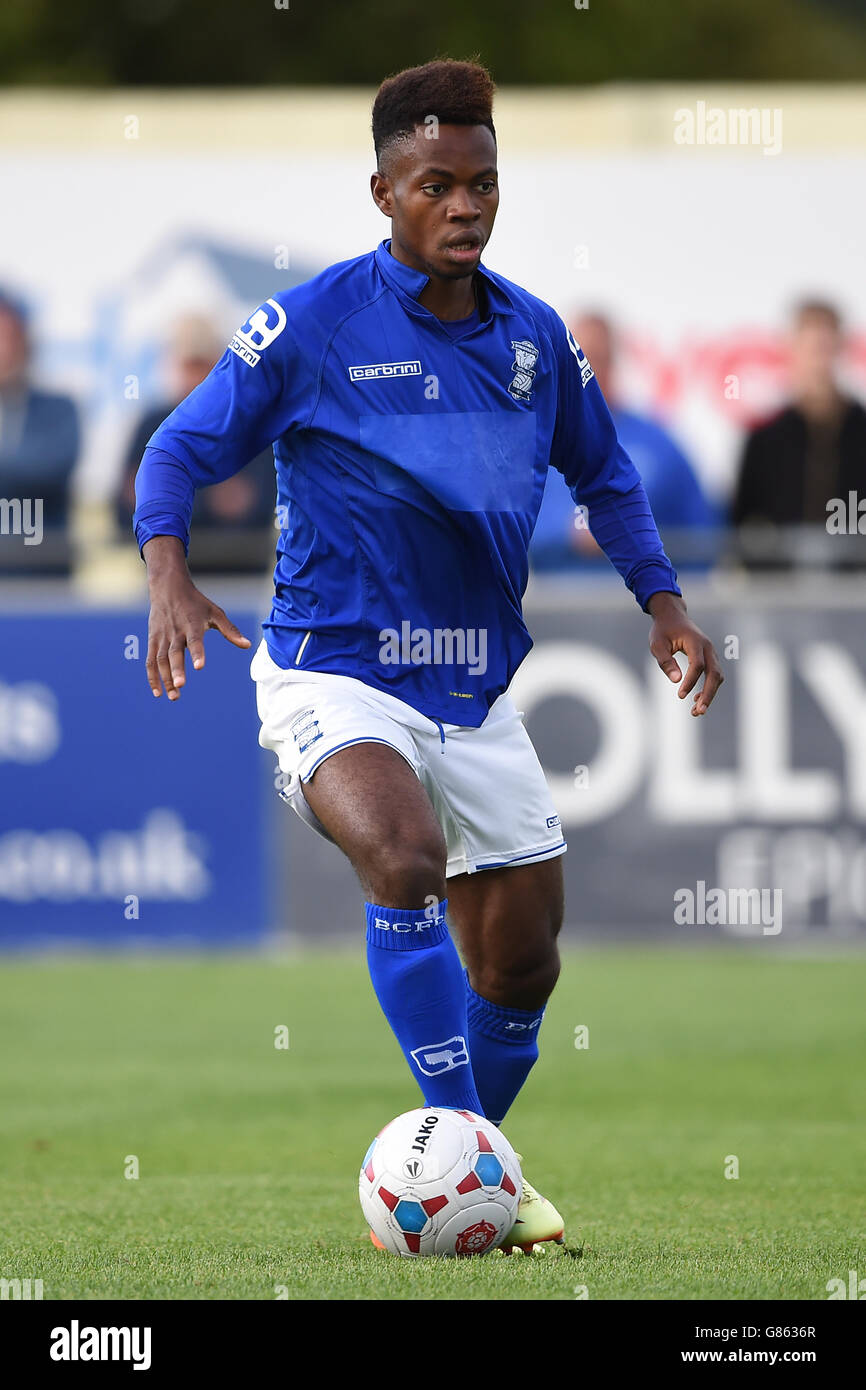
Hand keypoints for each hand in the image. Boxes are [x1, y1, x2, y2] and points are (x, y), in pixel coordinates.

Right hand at [143, 536, 250, 700]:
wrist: (168, 588)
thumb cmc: (196, 602)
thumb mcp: (215, 612)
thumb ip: (230, 631)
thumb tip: (247, 645)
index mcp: (192, 624)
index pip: (194, 640)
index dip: (197, 653)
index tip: (199, 667)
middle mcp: (175, 631)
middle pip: (174, 653)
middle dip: (176, 670)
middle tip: (181, 686)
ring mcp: (162, 636)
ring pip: (160, 659)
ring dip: (166, 678)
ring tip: (174, 696)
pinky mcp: (153, 640)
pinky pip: (150, 661)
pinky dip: (152, 676)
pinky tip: (158, 692)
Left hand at [647, 591, 722, 715]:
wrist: (672, 617)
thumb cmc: (663, 630)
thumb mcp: (657, 644)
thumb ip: (665, 661)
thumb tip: (676, 680)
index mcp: (695, 642)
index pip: (697, 665)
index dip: (691, 681)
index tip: (680, 696)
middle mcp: (707, 647)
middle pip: (714, 673)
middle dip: (708, 694)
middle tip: (698, 711)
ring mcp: (711, 653)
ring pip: (716, 676)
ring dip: (709, 694)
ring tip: (696, 711)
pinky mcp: (709, 658)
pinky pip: (713, 675)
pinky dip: (708, 688)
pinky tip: (695, 699)